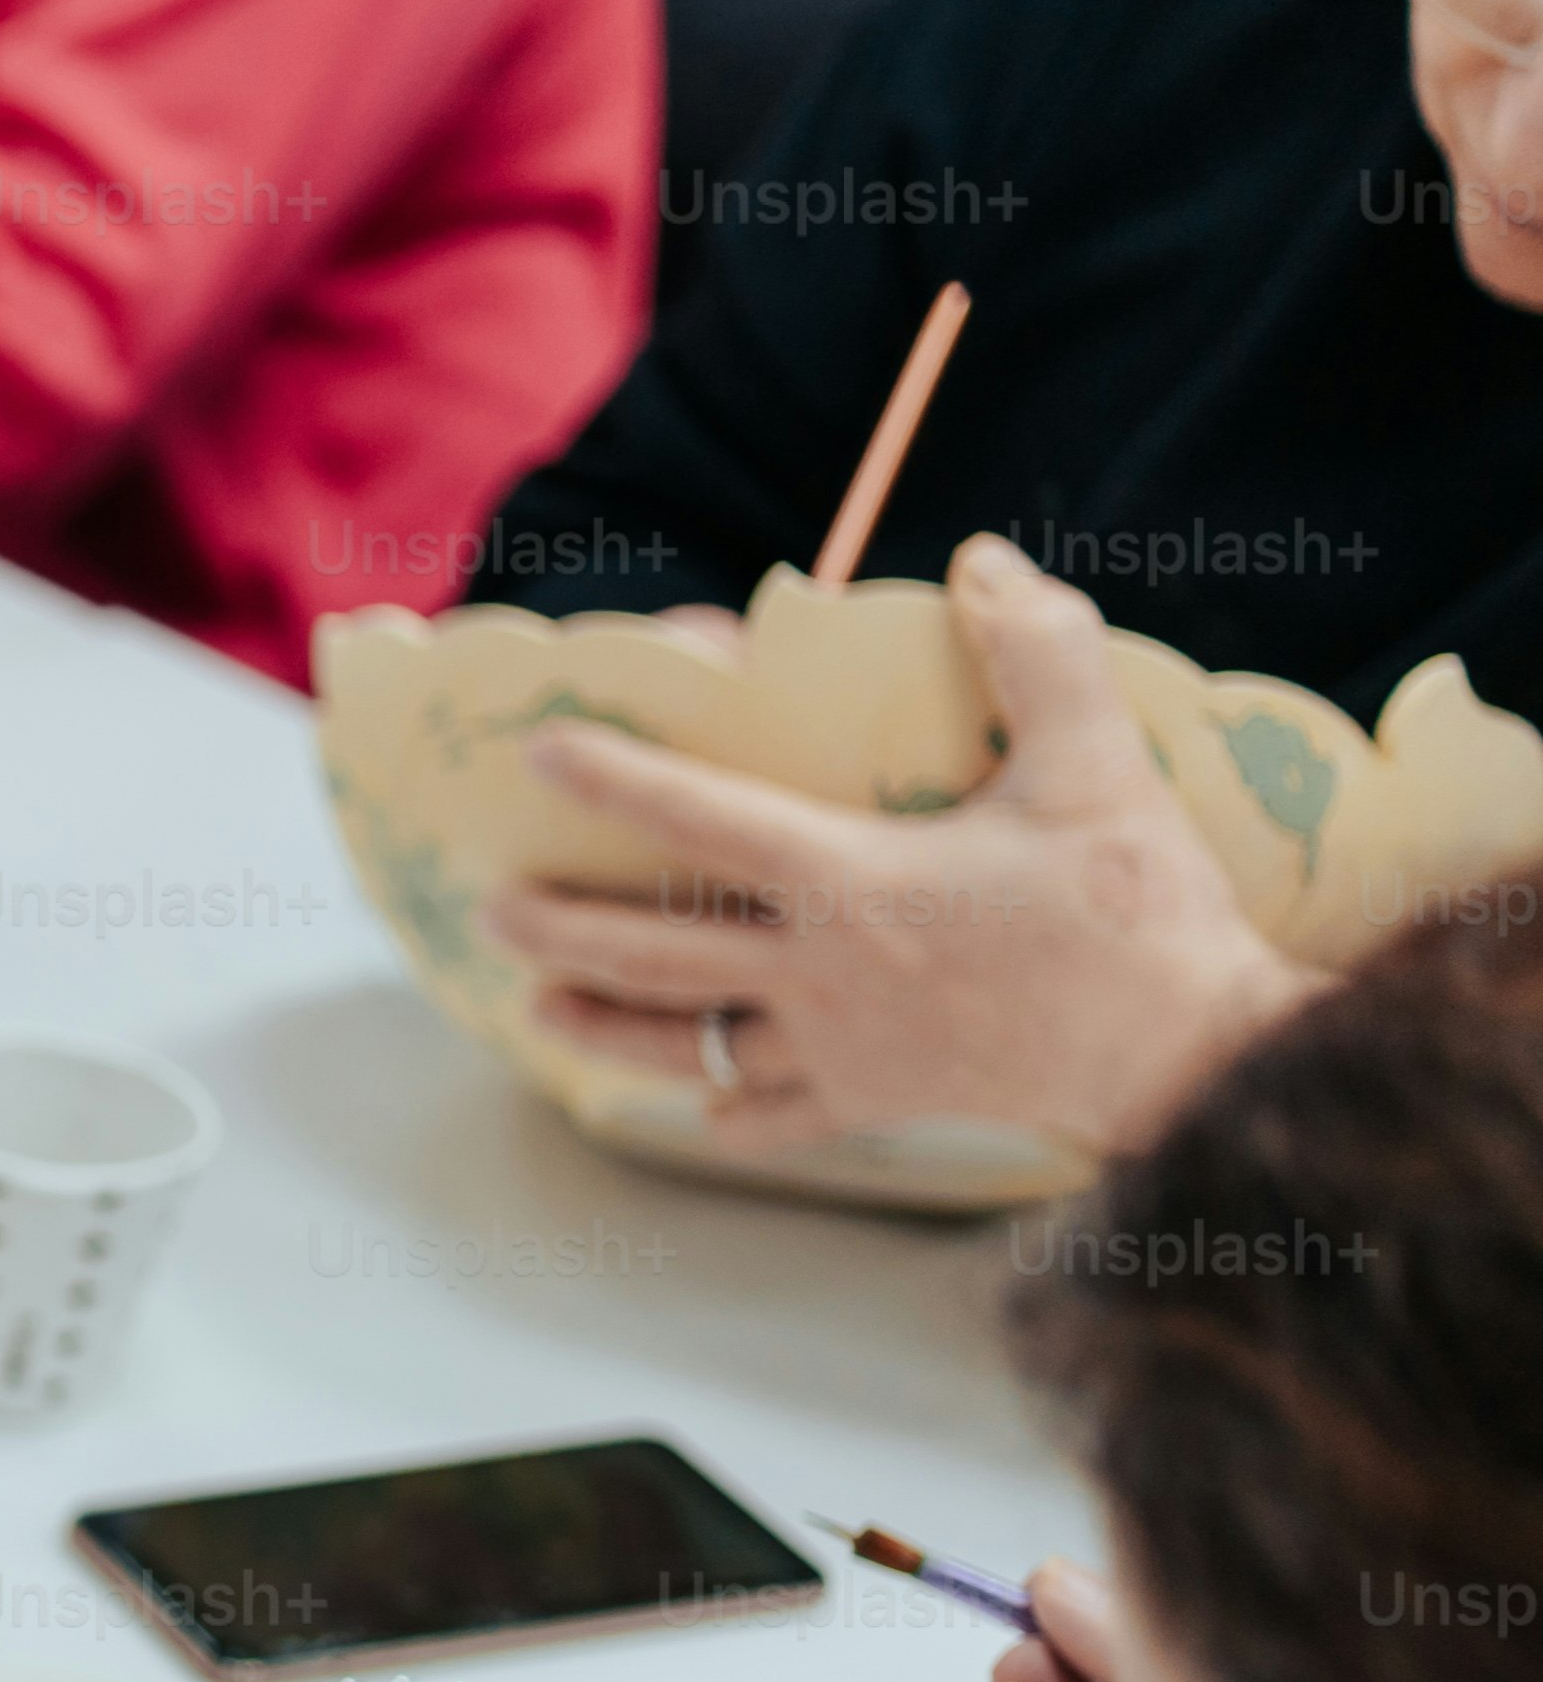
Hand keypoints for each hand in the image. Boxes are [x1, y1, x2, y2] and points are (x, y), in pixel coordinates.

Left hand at [487, 534, 1314, 1158]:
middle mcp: (821, 972)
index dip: (617, 779)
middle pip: (655, 953)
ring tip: (540, 1014)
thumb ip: (1039, 652)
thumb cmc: (1138, 906)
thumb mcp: (1097, 762)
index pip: (704, 820)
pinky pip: (780, 1117)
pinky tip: (702, 1111)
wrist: (1188, 1051)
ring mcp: (842, 1048)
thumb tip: (982, 563)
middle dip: (564, 931)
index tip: (542, 752)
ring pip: (689, 1047)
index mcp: (853, 881)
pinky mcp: (881, 1102)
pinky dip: (736, 1113)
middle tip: (492, 912)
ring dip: (607, 1029)